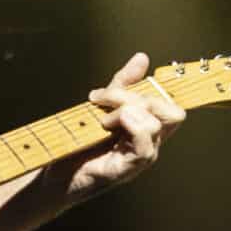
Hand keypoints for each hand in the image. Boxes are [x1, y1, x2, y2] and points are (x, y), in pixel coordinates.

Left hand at [64, 53, 184, 200]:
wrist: (57, 172)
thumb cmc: (79, 143)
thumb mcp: (101, 105)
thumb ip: (123, 83)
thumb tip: (142, 58)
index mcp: (148, 127)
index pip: (174, 106)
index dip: (170, 91)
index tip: (152, 77)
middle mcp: (151, 143)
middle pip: (171, 111)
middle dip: (137, 96)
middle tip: (103, 98)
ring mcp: (143, 157)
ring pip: (155, 123)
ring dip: (125, 110)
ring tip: (101, 118)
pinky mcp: (130, 168)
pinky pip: (144, 143)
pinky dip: (126, 125)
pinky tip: (106, 125)